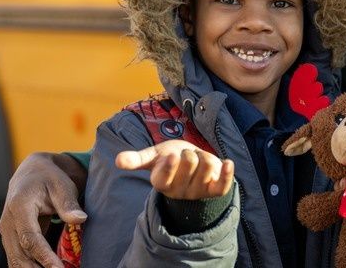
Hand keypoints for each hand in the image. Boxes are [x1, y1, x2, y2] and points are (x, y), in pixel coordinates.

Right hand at [0, 152, 86, 267]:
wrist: (31, 173)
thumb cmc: (49, 178)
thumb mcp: (61, 185)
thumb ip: (68, 203)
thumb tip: (80, 219)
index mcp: (19, 206)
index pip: (30, 238)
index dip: (44, 256)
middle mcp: (7, 222)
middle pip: (19, 255)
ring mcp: (7, 233)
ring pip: (16, 261)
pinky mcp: (11, 240)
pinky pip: (17, 259)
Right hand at [116, 140, 234, 199]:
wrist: (192, 165)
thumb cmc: (170, 158)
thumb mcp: (153, 157)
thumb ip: (137, 159)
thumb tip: (118, 161)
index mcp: (161, 183)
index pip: (163, 178)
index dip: (169, 166)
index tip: (172, 155)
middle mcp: (179, 192)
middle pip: (189, 163)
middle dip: (190, 152)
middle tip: (187, 156)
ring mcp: (198, 192)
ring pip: (207, 167)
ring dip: (205, 156)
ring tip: (200, 160)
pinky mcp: (215, 191)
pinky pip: (223, 186)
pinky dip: (227, 173)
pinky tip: (228, 162)